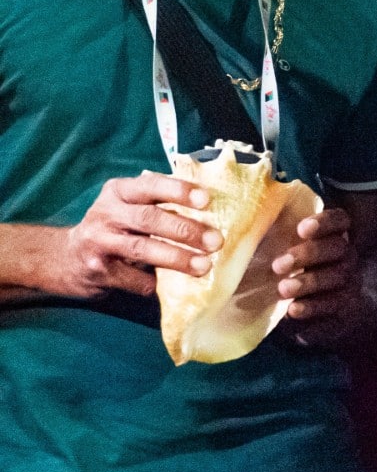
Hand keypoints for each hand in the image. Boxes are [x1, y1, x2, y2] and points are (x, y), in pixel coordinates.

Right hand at [49, 173, 219, 298]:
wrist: (65, 258)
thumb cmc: (115, 228)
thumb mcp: (129, 207)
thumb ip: (159, 205)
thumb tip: (212, 214)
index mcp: (119, 191)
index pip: (150, 185)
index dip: (178, 191)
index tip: (207, 200)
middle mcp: (106, 213)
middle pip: (149, 219)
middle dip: (185, 230)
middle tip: (215, 241)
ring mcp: (99, 241)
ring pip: (141, 249)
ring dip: (176, 258)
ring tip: (204, 266)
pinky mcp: (97, 270)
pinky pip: (132, 278)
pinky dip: (154, 282)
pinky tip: (171, 286)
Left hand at [273, 208, 376, 346]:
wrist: (312, 316)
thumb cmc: (290, 273)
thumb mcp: (284, 253)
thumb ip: (274, 237)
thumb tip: (245, 228)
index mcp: (332, 235)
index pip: (339, 220)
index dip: (325, 222)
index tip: (301, 229)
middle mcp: (346, 257)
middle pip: (337, 247)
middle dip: (309, 254)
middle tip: (278, 265)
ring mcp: (350, 283)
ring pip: (336, 277)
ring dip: (308, 282)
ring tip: (283, 289)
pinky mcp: (346, 309)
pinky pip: (334, 306)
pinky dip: (313, 307)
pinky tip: (293, 310)